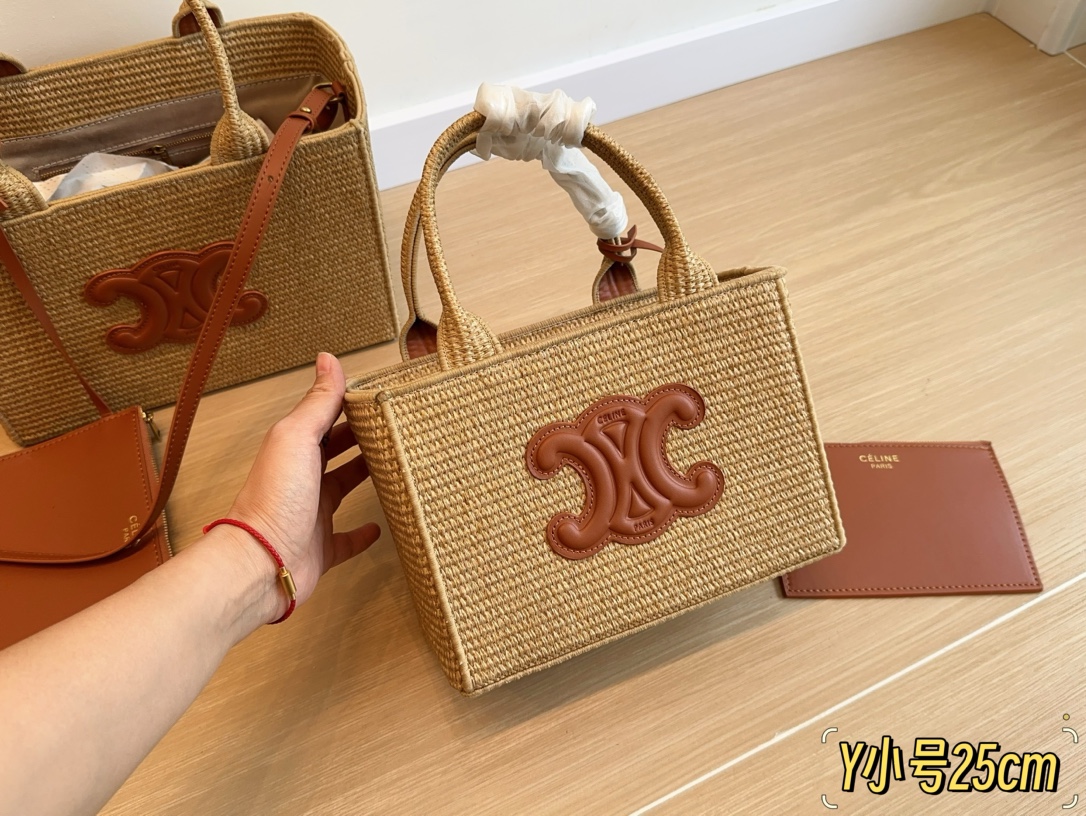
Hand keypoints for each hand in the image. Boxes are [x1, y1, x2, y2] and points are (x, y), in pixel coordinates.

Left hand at [224, 352, 379, 621]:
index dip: (348, 407)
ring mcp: (312, 515)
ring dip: (362, 477)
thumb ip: (317, 402)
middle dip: (359, 438)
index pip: (325, 420)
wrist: (262, 562)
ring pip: (342, 490)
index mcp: (295, 450)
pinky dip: (362, 534)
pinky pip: (346, 539)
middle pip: (335, 452)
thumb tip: (327, 359)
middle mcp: (302, 480)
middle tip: (391, 427)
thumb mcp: (297, 439)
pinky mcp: (323, 548)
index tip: (377, 397)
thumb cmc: (275, 500)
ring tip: (390, 466)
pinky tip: (378, 528)